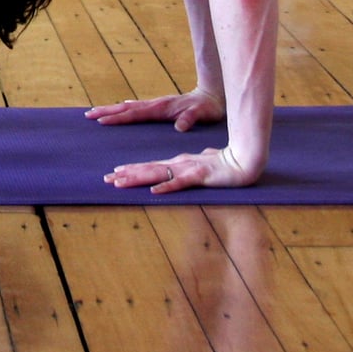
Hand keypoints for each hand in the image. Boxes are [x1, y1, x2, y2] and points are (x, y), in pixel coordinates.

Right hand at [85, 89, 225, 131]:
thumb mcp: (202, 114)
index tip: (101, 121)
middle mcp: (155, 104)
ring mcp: (156, 104)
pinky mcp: (159, 107)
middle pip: (126, 108)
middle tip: (88, 114)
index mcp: (161, 108)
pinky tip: (119, 111)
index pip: (134, 114)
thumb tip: (180, 126)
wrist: (213, 95)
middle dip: (106, 111)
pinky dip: (123, 110)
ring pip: (129, 107)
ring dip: (112, 110)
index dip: (118, 118)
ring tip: (96, 112)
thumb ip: (190, 119)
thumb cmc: (208, 108)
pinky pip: (136, 109)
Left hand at [103, 146, 261, 193]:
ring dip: (138, 178)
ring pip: (158, 174)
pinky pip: (181, 183)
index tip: (115, 173)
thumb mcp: (203, 165)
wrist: (246, 160)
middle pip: (148, 170)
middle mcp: (180, 165)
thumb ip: (190, 168)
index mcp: (179, 163)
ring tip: (120, 182)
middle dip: (127, 175)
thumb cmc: (225, 162)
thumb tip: (181, 169)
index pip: (151, 166)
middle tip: (106, 179)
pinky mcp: (200, 176)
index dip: (132, 170)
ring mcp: (189, 169)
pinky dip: (167, 187)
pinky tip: (154, 191)